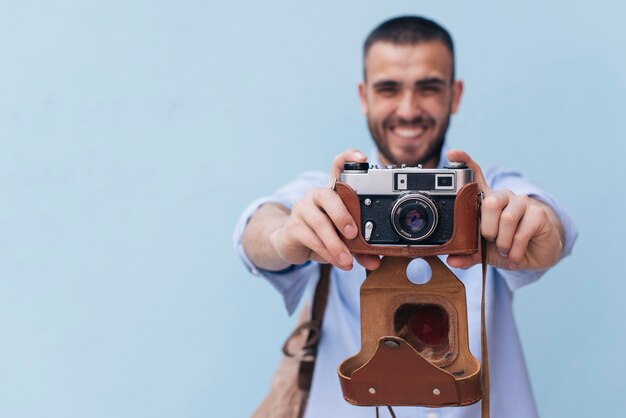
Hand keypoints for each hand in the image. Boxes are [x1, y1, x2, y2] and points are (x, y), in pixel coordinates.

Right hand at [269, 149, 381, 270]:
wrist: (292, 245)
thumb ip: (360, 248)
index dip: (349, 158)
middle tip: (354, 234)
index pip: (338, 165)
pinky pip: (311, 239)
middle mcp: (317, 195)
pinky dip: (326, 252)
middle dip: (342, 215)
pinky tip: (336, 261)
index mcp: (333, 192)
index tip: (363, 159)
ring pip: (320, 223)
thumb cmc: (322, 235)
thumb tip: (376, 261)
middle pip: (329, 196)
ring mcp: (302, 209)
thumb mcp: (343, 239)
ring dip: (336, 244)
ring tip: (347, 260)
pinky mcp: (293, 226)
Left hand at [446, 150, 563, 270]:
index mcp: (487, 201)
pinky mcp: (538, 214)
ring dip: (502, 242)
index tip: (452, 153)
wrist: (538, 253)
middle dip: (487, 228)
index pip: (475, 176)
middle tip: (490, 240)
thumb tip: (452, 260)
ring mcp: (522, 204)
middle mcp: (504, 197)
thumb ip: (468, 254)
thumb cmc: (508, 245)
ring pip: (506, 219)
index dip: (464, 162)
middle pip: (490, 202)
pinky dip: (515, 250)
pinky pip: (521, 232)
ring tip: (505, 250)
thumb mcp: (485, 253)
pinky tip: (515, 255)